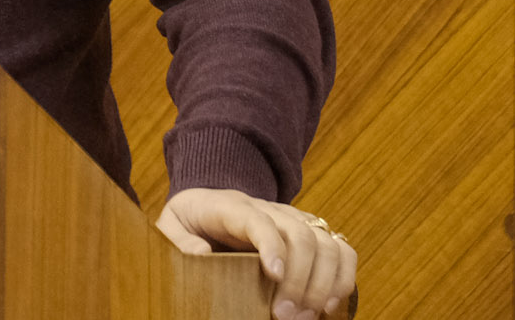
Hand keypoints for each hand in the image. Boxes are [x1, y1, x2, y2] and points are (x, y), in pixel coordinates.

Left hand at [159, 188, 356, 318]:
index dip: (271, 245)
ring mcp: (295, 221)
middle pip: (300, 234)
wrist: (211, 206)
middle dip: (299, 279)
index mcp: (233, 206)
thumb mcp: (171, 225)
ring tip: (305, 317)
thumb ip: (178, 239)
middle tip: (284, 316)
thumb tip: (201, 253)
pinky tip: (327, 307)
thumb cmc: (191, 221)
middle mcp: (271, 209)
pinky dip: (343, 279)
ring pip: (327, 243)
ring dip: (323, 284)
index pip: (259, 219)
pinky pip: (343, 251)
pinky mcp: (312, 236)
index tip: (273, 276)